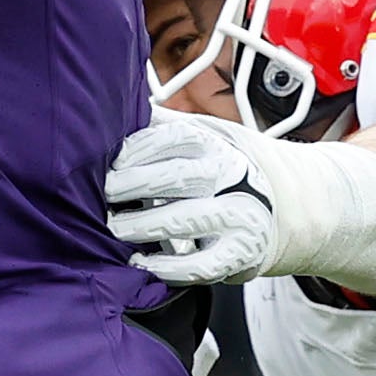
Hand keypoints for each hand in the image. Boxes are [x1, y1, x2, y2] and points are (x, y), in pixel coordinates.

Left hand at [103, 111, 273, 284]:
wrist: (270, 213)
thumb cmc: (218, 178)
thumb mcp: (201, 144)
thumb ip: (164, 127)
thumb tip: (121, 109)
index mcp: (217, 146)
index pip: (176, 138)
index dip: (139, 149)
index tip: (112, 162)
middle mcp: (231, 178)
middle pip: (176, 176)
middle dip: (132, 185)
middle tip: (106, 197)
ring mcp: (238, 216)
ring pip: (182, 220)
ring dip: (141, 226)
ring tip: (116, 229)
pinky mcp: (239, 254)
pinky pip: (198, 265)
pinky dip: (164, 267)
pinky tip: (140, 261)